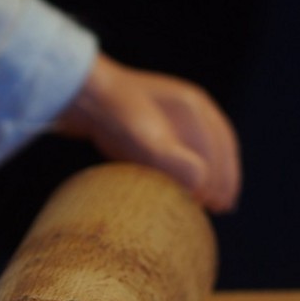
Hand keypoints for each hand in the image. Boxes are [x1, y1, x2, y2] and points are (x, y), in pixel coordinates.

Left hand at [57, 53, 240, 212]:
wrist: (76, 95)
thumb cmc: (112, 119)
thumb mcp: (145, 143)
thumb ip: (174, 163)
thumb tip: (201, 185)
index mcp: (194, 108)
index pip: (220, 148)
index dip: (223, 180)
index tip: (219, 205)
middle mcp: (187, 106)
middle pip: (217, 145)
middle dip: (221, 177)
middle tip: (221, 206)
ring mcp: (169, 111)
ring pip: (201, 145)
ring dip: (208, 172)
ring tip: (207, 199)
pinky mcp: (150, 120)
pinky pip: (180, 145)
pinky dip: (189, 165)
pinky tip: (179, 181)